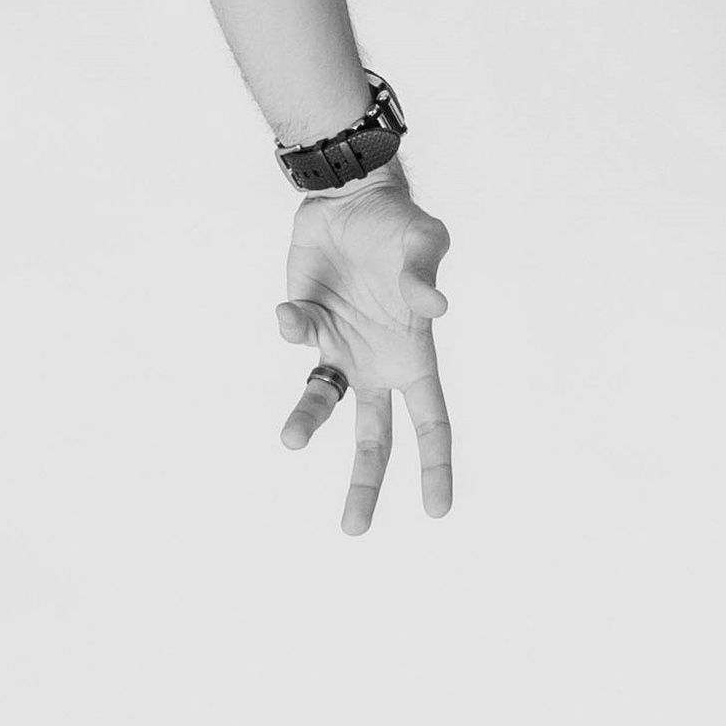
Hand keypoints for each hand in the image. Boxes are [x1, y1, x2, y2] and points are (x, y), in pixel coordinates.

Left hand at [275, 164, 451, 533]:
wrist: (351, 197)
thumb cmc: (401, 224)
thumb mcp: (424, 242)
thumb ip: (426, 276)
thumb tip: (436, 306)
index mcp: (416, 358)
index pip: (432, 424)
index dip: (435, 467)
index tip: (436, 510)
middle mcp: (378, 364)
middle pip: (374, 440)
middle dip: (365, 484)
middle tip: (353, 529)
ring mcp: (340, 347)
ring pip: (323, 404)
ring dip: (306, 423)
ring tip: (291, 441)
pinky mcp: (306, 323)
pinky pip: (296, 337)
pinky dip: (289, 329)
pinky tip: (289, 311)